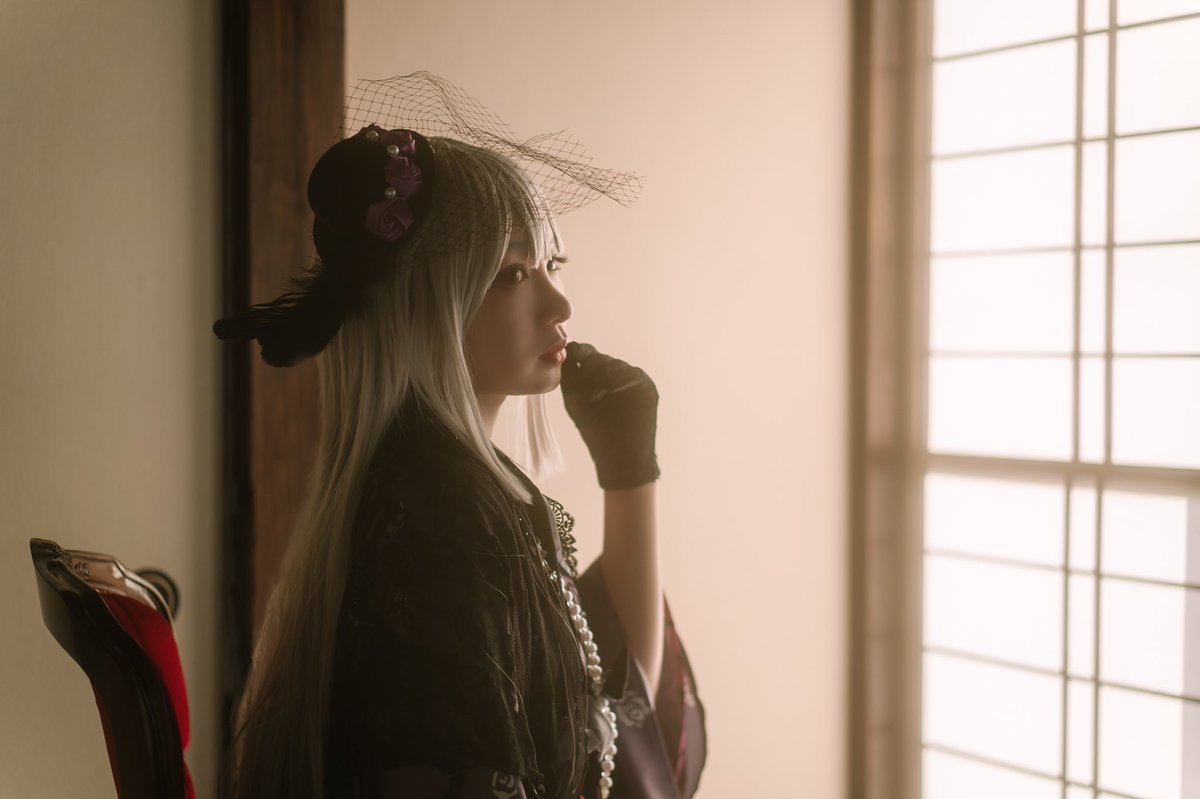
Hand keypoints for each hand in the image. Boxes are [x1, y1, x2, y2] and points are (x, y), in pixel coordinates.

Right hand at [559, 341, 659, 489]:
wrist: (627, 462)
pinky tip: (612, 400)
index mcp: (616, 375)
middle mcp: (635, 374)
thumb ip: (571, 376)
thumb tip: (568, 356)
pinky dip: (619, 386)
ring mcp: (646, 382)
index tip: (570, 363)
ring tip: (598, 396)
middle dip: (593, 370)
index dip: (579, 358)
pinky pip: (630, 381)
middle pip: (606, 362)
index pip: (592, 356)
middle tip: (583, 385)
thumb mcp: (576, 404)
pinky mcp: (651, 392)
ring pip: (618, 370)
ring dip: (606, 378)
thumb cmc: (598, 435)